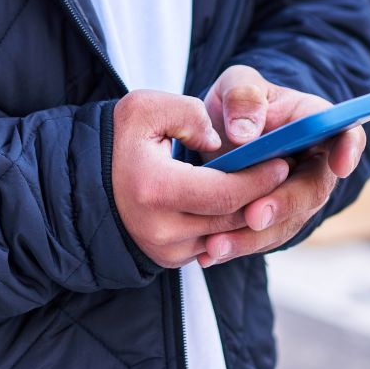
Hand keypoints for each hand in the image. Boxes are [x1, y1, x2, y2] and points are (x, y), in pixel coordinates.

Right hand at [111, 90, 291, 270]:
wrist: (84, 182)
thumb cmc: (119, 140)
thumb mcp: (144, 109)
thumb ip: (187, 113)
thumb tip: (220, 141)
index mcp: (155, 189)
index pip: (226, 192)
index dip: (259, 178)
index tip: (281, 160)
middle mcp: (161, 229)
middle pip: (232, 218)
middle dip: (263, 196)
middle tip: (285, 172)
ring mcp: (165, 250)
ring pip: (227, 235)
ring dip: (251, 213)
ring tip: (268, 186)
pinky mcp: (169, 259)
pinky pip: (213, 243)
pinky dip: (230, 225)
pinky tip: (242, 201)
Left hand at [194, 65, 366, 266]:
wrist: (219, 134)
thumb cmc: (238, 104)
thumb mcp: (236, 85)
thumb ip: (243, 97)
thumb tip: (245, 133)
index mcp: (315, 123)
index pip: (346, 134)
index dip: (348, 149)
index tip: (340, 164)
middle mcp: (314, 164)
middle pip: (313, 189)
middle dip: (284, 204)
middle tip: (254, 215)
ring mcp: (297, 197)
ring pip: (286, 222)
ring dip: (254, 237)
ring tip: (218, 245)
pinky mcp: (276, 220)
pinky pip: (263, 238)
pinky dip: (237, 246)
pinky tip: (209, 254)